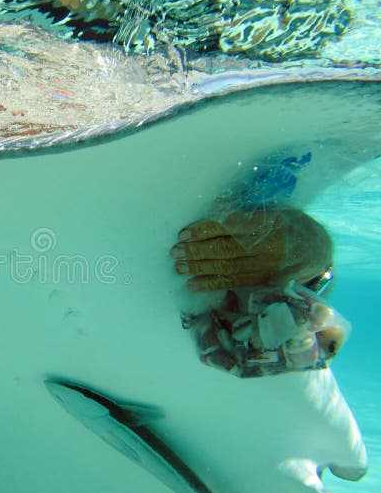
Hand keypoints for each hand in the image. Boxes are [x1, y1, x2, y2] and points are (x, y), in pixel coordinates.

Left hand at [171, 209, 331, 291]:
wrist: (316, 250)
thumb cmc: (288, 224)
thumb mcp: (273, 210)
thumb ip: (245, 211)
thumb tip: (216, 207)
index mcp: (271, 223)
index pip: (231, 226)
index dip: (205, 230)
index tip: (184, 234)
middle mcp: (269, 247)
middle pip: (226, 250)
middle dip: (197, 251)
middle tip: (174, 252)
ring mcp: (266, 267)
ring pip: (227, 268)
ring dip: (199, 269)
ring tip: (178, 267)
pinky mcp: (262, 282)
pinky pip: (233, 283)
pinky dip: (211, 284)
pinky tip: (192, 285)